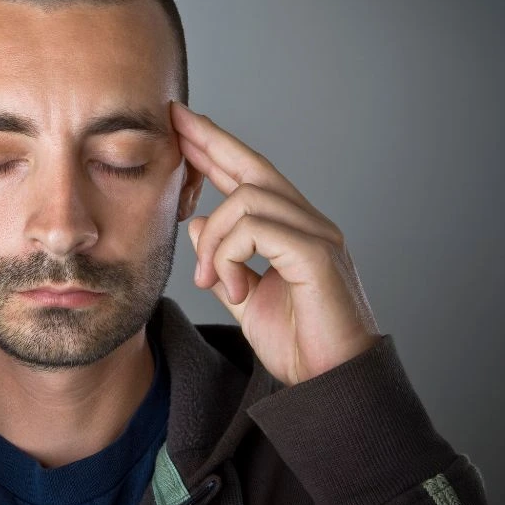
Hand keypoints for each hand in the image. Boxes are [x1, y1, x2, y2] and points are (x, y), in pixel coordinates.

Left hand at [170, 101, 380, 385]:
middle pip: (254, 167)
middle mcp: (308, 224)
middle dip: (211, 141)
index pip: (250, 177)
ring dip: (213, 239)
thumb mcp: (245, 297)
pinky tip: (228, 287)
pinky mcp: (317, 254)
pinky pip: (257, 230)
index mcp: (292, 231)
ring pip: (247, 200)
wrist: (328, 384)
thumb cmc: (297, 343)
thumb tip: (196, 223)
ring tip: (208, 279)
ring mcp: (317, 235)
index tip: (184, 125)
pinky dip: (229, 256)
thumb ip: (223, 260)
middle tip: (175, 120)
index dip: (217, 148)